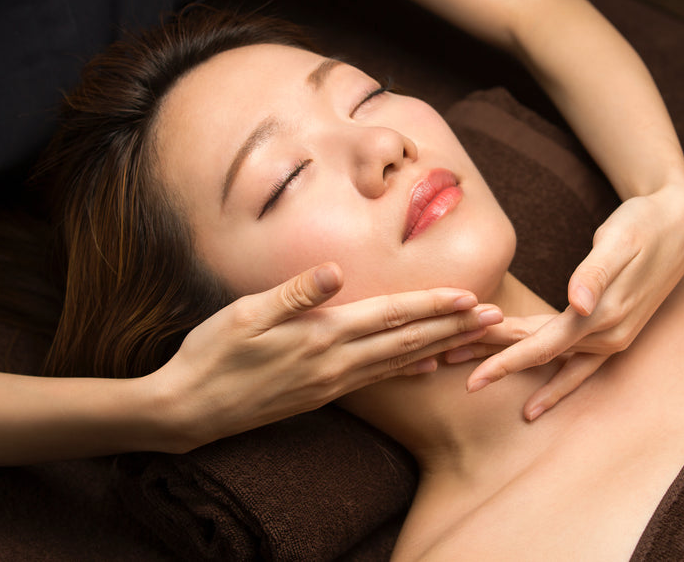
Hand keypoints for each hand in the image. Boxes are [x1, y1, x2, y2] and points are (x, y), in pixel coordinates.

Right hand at [151, 262, 501, 450]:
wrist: (188, 412)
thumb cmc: (212, 355)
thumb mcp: (245, 315)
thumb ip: (294, 293)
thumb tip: (335, 271)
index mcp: (321, 338)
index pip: (390, 317)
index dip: (432, 305)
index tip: (470, 296)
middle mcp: (336, 365)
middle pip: (407, 342)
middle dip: (453, 328)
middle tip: (495, 320)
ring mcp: (332, 384)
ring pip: (399, 364)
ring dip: (440, 348)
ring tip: (474, 339)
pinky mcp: (323, 396)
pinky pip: (378, 381)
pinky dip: (408, 372)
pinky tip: (427, 368)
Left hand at [465, 184, 683, 419]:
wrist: (679, 225)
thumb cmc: (644, 225)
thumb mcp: (620, 241)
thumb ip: (596, 274)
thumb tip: (577, 305)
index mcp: (602, 316)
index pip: (543, 346)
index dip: (505, 362)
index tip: (472, 380)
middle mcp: (607, 336)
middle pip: (539, 355)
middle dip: (493, 361)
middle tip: (446, 365)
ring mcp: (612, 339)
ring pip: (551, 360)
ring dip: (511, 365)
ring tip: (469, 372)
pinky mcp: (612, 334)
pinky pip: (577, 368)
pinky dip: (554, 384)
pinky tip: (533, 403)